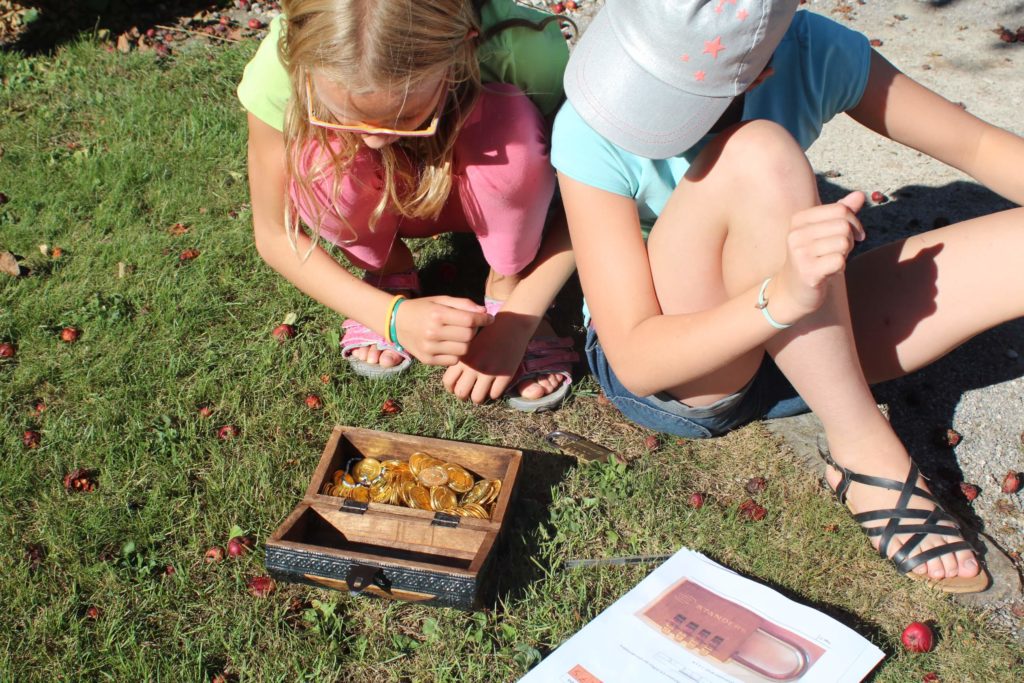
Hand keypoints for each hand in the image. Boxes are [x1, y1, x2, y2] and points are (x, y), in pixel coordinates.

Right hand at [393, 296, 491, 365]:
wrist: (395, 321)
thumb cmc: (423, 308)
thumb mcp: (441, 300)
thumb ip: (463, 304)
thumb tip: (484, 313)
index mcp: (437, 314)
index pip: (469, 320)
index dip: (483, 319)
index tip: (489, 319)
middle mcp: (432, 332)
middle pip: (469, 336)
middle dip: (473, 330)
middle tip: (468, 326)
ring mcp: (429, 348)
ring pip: (463, 350)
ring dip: (466, 343)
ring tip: (458, 335)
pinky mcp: (427, 360)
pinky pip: (453, 360)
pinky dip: (456, 353)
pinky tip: (449, 345)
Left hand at [442, 314, 534, 402]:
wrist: (512, 325)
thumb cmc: (489, 333)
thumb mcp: (471, 343)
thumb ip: (462, 360)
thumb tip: (457, 379)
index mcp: (463, 358)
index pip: (448, 382)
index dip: (452, 388)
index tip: (457, 387)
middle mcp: (474, 367)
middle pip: (461, 393)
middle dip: (464, 396)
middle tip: (470, 392)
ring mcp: (490, 372)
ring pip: (477, 398)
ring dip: (479, 397)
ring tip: (482, 391)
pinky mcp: (505, 375)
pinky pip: (495, 394)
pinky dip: (494, 393)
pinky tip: (495, 386)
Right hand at [774, 192, 865, 318]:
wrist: (792, 291)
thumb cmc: (812, 258)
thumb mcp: (823, 232)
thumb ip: (840, 212)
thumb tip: (860, 194)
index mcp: (799, 219)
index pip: (840, 209)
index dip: (854, 222)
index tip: (855, 235)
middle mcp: (796, 234)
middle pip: (843, 225)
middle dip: (850, 239)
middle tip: (840, 251)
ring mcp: (800, 253)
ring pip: (843, 243)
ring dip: (844, 254)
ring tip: (831, 261)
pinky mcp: (807, 271)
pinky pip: (839, 261)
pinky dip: (840, 268)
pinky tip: (828, 272)